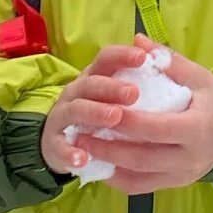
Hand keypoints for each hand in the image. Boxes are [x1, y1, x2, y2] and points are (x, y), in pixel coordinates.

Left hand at [40, 40, 212, 193]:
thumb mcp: (199, 78)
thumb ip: (169, 61)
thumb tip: (137, 40)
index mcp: (197, 129)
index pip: (157, 128)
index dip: (128, 122)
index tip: (103, 110)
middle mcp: (189, 158)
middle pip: (143, 158)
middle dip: (108, 148)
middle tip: (81, 134)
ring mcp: (180, 176)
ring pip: (138, 178)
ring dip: (107, 165)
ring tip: (83, 149)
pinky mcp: (173, 186)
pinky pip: (140, 188)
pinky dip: (117, 178)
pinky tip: (100, 164)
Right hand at [41, 44, 147, 178]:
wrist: (61, 143)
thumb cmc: (99, 114)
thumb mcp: (116, 96)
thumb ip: (137, 78)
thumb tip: (157, 54)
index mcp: (94, 77)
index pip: (105, 59)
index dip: (122, 56)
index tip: (142, 58)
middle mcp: (76, 92)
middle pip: (91, 83)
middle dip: (112, 87)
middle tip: (134, 93)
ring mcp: (63, 116)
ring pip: (76, 110)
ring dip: (94, 113)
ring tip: (115, 117)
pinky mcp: (55, 143)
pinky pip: (61, 147)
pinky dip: (71, 152)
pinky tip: (84, 158)